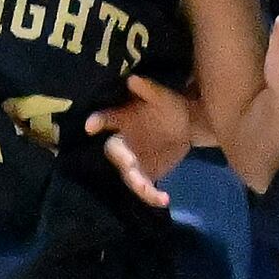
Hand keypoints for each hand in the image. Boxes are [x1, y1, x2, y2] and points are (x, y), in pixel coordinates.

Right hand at [87, 74, 195, 208]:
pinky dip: (152, 196)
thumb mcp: (162, 96)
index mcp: (121, 122)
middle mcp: (122, 144)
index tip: (91, 126)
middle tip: (131, 165)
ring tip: (152, 192)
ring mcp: (132, 162)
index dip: (96, 122)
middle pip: (115, 155)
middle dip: (121, 160)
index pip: (103, 120)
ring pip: (129, 177)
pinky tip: (164, 199)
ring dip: (138, 186)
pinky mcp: (145, 175)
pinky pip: (144, 189)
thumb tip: (133, 79)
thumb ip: (148, 90)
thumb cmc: (169, 107)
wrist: (187, 126)